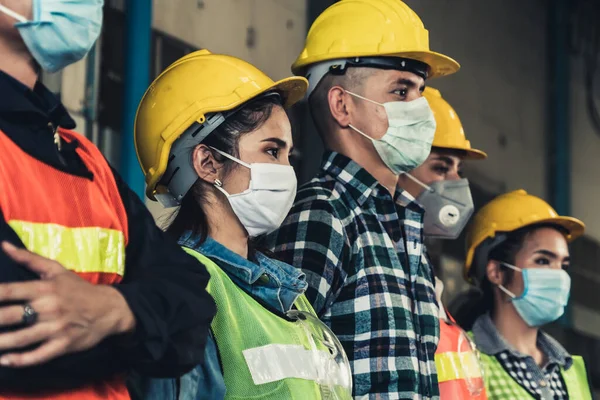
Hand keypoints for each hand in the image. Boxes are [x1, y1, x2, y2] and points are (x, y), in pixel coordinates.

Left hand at [0, 242, 135, 366]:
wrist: (109, 309)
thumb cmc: (79, 289)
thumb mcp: (57, 270)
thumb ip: (29, 259)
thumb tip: (4, 246)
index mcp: (45, 288)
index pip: (10, 291)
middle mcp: (49, 307)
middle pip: (10, 316)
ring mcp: (56, 328)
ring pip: (21, 338)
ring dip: (0, 343)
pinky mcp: (63, 345)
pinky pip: (38, 355)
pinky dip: (20, 360)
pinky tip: (5, 360)